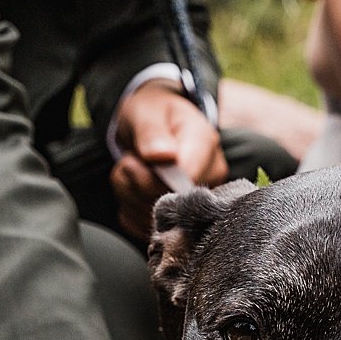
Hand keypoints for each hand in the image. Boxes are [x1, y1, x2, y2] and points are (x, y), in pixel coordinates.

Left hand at [111, 82, 228, 242]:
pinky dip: (128, 209)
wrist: (154, 125)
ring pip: (151, 218)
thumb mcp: (147, 112)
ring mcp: (199, 203)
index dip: (154, 178)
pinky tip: (134, 188)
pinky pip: (141, 227)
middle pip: (169, 204)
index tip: (140, 159)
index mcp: (207, 146)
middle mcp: (212, 178)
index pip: (187, 182)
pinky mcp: (180, 221)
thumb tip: (160, 155)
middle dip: (136, 183)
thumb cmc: (153, 114)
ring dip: (129, 194)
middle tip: (131, 159)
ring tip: (133, 168)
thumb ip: (151, 132)